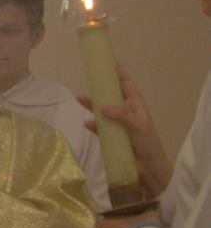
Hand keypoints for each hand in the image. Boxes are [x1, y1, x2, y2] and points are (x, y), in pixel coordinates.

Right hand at [77, 61, 173, 196]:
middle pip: (111, 94)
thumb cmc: (148, 143)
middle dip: (101, 85)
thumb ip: (122, 115)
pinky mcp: (112, 136)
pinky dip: (93, 125)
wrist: (148, 167)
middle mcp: (126, 111)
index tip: (108, 60)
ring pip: (102, 109)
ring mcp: (118, 123)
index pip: (126, 83)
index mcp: (135, 104)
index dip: (118, 71)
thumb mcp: (138, 126)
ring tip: (79, 98)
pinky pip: (100, 127)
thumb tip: (102, 106)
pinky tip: (87, 123)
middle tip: (89, 74)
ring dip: (92, 105)